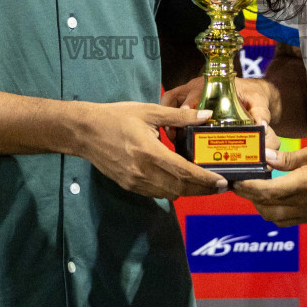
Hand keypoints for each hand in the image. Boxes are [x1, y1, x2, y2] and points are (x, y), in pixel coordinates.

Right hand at [75, 102, 228, 198]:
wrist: (85, 132)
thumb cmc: (117, 117)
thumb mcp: (149, 111)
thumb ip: (180, 116)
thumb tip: (207, 115)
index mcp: (150, 153)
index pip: (185, 172)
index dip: (206, 180)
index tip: (222, 182)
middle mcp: (144, 172)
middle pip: (180, 189)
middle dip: (202, 190)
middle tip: (219, 186)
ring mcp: (135, 182)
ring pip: (169, 194)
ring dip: (188, 192)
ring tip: (203, 184)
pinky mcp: (129, 186)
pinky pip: (156, 193)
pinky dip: (171, 190)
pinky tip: (179, 181)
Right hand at [161, 77, 280, 150]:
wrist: (251, 90)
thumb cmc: (252, 93)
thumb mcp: (257, 101)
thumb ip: (260, 113)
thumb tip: (261, 126)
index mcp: (210, 84)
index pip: (191, 97)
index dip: (185, 113)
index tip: (183, 128)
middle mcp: (196, 86)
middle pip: (174, 100)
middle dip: (172, 118)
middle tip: (174, 138)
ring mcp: (190, 92)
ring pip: (169, 102)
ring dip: (167, 118)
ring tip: (172, 139)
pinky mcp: (188, 99)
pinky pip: (171, 106)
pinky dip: (169, 118)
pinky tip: (174, 135)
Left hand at [230, 142, 306, 225]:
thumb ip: (289, 157)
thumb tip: (266, 156)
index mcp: (302, 185)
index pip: (266, 191)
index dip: (246, 187)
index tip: (234, 179)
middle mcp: (301, 204)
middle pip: (264, 207)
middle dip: (248, 196)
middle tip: (241, 182)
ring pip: (273, 217)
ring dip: (260, 205)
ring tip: (256, 189)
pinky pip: (285, 221)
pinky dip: (273, 212)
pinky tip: (274, 199)